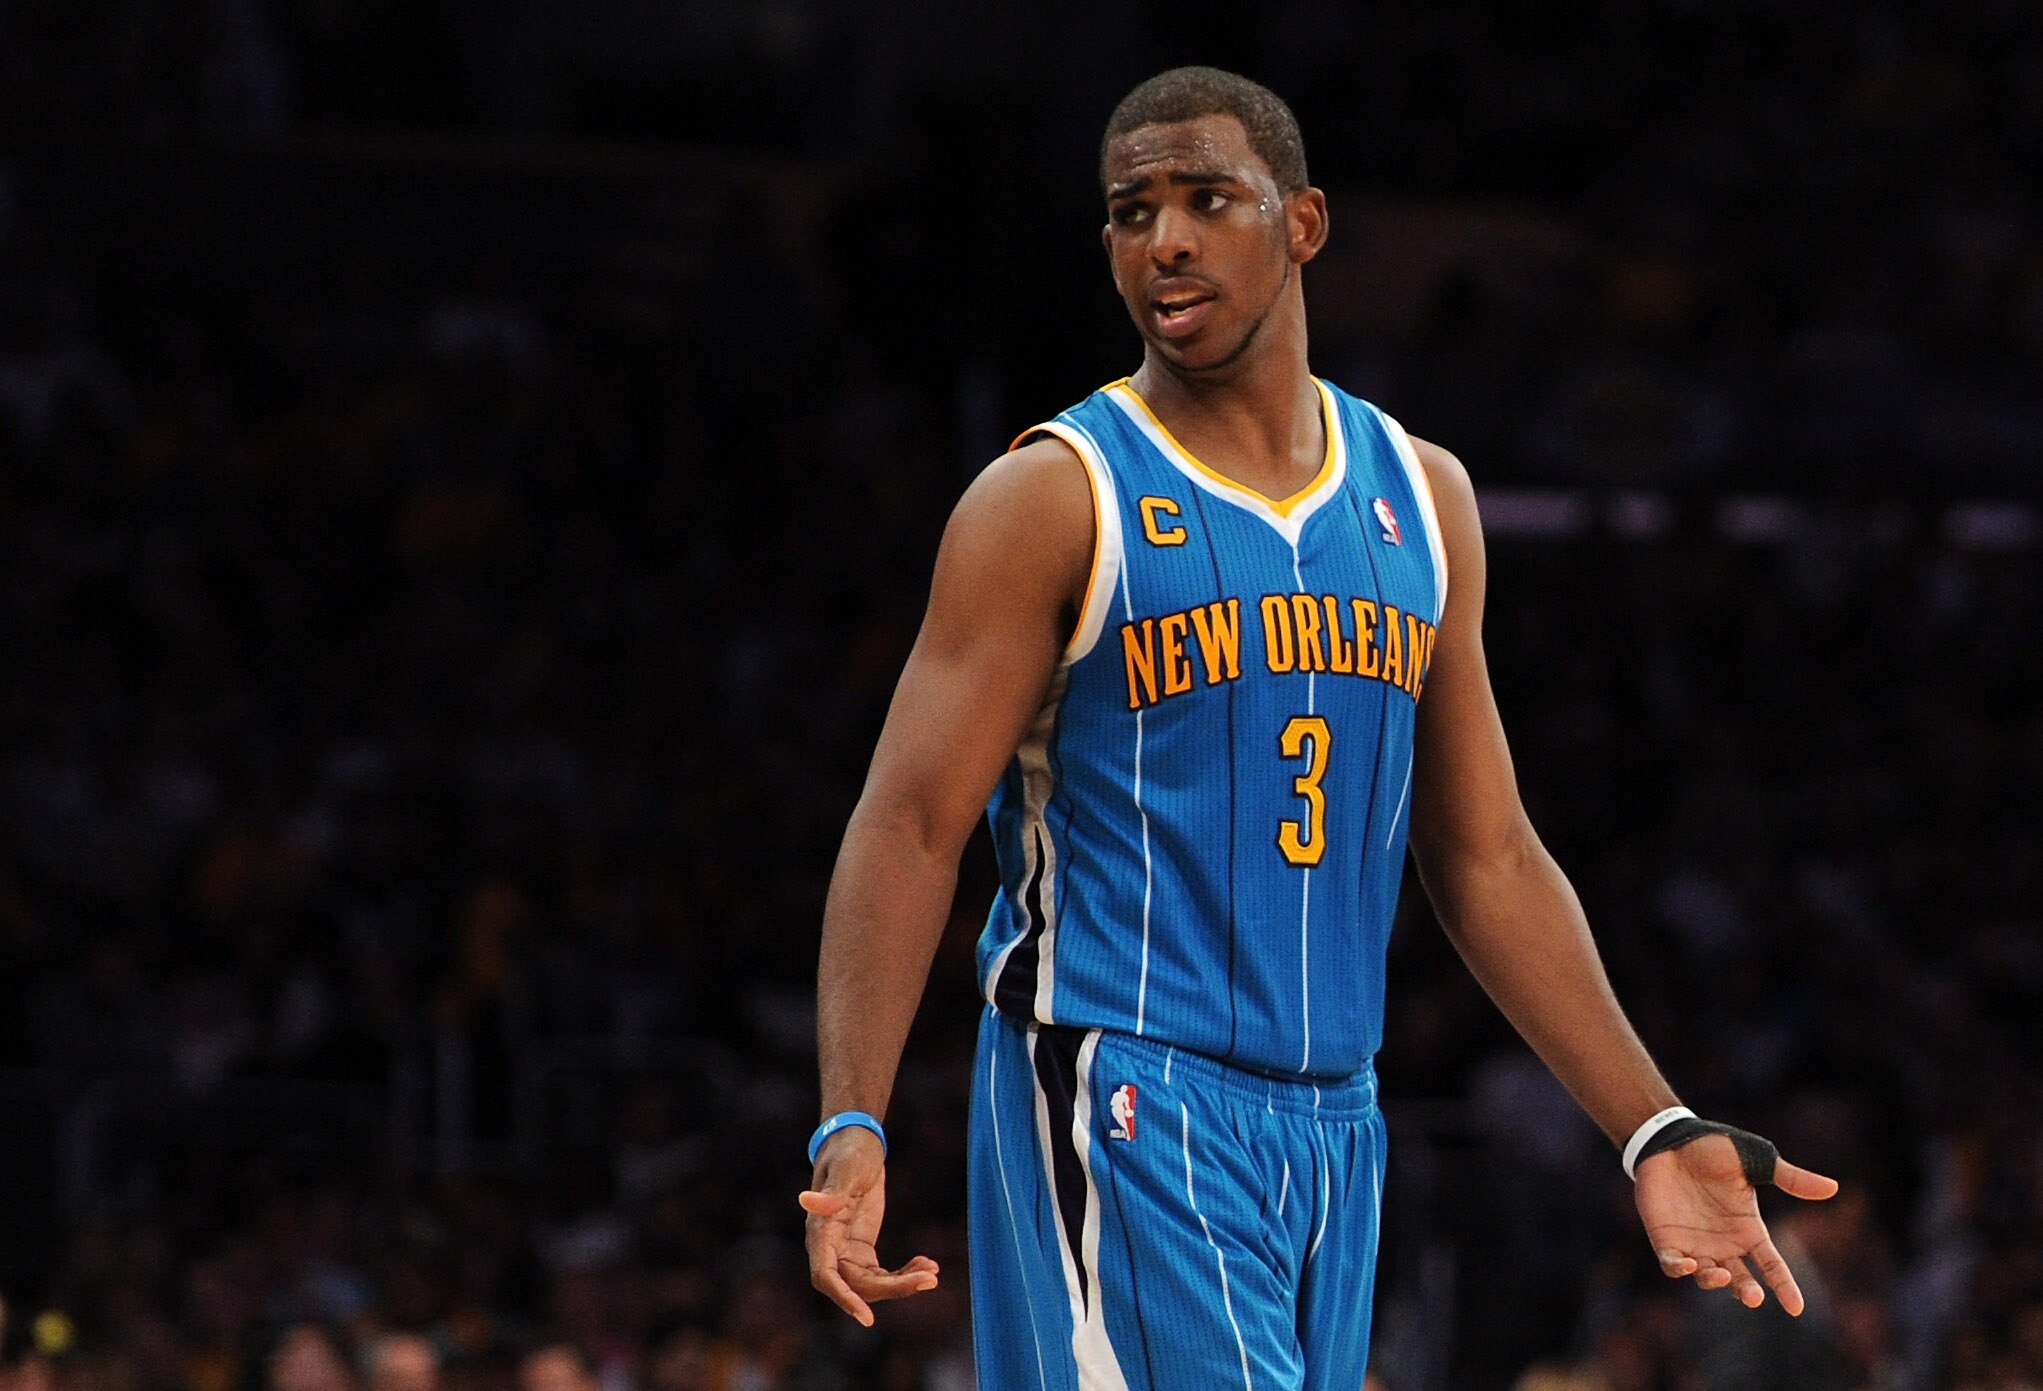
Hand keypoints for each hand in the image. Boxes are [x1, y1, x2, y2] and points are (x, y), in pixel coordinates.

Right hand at [798, 1128, 939, 1325]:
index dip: (844, 1298)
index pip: (826, 1276)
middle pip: (857, 1285)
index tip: (868, 1318)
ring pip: (872, 1285)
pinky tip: (928, 1263)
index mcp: (820, 1232)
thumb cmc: (849, 1152)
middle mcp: (830, 1248)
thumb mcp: (846, 1169)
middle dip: (893, 1288)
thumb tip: (806, 1200)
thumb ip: (831, 1191)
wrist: (858, 1143)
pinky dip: (904, 1273)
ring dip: (903, 1283)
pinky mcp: (862, 1251)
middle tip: (930, 1279)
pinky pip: (881, 1274)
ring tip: (932, 1271)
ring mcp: (846, 1252)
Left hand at [1635, 1134, 1838, 1314]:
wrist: (1670, 1136)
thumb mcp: (1755, 1161)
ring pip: (1708, 1276)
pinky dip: (1679, 1269)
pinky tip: (1687, 1264)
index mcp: (1749, 1229)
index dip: (1784, 1286)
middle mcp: (1724, 1242)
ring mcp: (1695, 1243)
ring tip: (1721, 1274)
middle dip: (1747, 1291)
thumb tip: (1832, 1188)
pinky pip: (1672, 1265)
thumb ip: (1790, 1179)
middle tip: (1753, 1296)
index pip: (1772, 1265)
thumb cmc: (1713, 1147)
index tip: (1796, 1308)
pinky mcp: (1666, 1239)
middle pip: (1741, 1279)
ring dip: (1714, 1281)